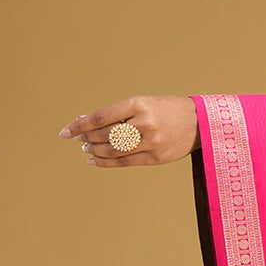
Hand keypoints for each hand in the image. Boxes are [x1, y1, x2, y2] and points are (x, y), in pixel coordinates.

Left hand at [59, 95, 198, 165]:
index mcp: (139, 104)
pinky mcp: (156, 158)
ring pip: (113, 150)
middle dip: (88, 139)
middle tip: (80, 140)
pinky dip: (106, 163)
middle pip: (105, 135)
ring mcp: (151, 142)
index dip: (80, 125)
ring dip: (95, 151)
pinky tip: (94, 161)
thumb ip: (118, 112)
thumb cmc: (167, 110)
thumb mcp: (144, 103)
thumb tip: (85, 121)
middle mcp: (145, 123)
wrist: (200, 123)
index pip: (100, 117)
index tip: (65, 132)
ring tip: (87, 149)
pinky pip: (125, 162)